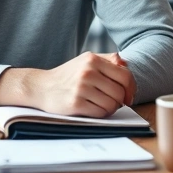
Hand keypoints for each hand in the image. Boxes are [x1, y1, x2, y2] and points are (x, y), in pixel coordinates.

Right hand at [0, 52, 136, 117]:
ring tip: (101, 105)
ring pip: (112, 104)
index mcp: (93, 59)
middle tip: (115, 102)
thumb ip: (108, 60)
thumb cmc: (67, 75)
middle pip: (120, 92)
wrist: (41, 87)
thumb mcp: (86, 61)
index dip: (131, 88)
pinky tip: (93, 109)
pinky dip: (101, 114)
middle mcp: (87, 72)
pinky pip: (100, 112)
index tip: (129, 95)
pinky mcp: (75, 103)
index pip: (125, 75)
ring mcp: (81, 88)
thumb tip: (127, 65)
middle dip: (120, 100)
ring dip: (111, 108)